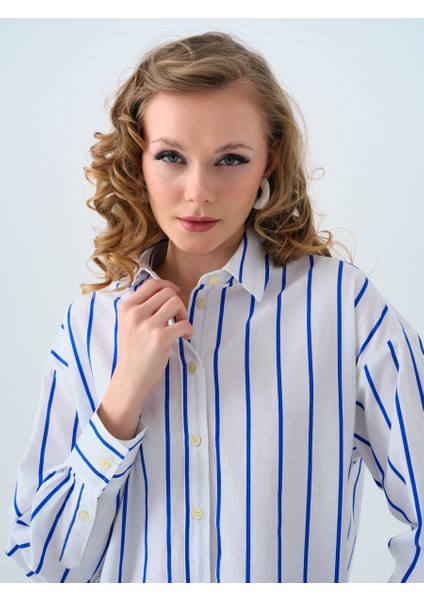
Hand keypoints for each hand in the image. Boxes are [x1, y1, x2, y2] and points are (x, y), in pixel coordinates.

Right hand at [97, 279, 192, 438]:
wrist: (129, 378)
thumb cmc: (133, 351)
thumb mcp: (128, 324)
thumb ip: (142, 307)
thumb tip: (167, 292)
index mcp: (126, 307)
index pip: (151, 284)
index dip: (168, 285)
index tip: (176, 293)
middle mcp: (135, 313)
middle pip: (167, 293)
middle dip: (178, 304)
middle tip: (178, 318)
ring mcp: (147, 325)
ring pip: (176, 303)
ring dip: (184, 314)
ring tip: (181, 327)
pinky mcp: (160, 338)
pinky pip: (183, 324)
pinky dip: (189, 329)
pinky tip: (185, 337)